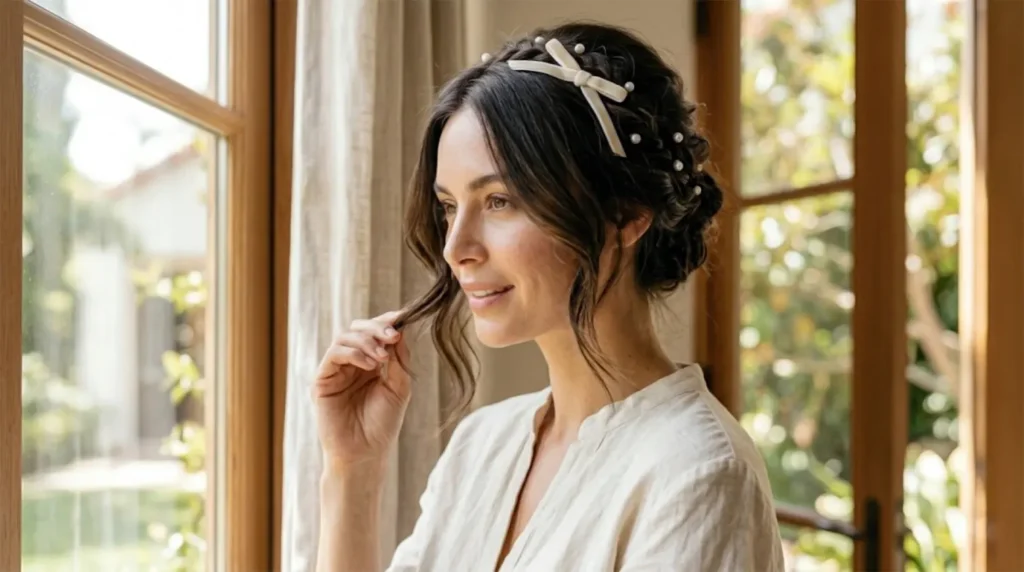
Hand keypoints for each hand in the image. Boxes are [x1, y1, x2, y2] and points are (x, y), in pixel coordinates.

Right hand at [313, 310, 410, 470]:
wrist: (365, 454)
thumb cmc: (382, 425)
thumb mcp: (398, 387)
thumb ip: (399, 359)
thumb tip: (400, 331)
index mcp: (371, 363)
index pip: (375, 333)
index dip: (387, 321)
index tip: (402, 317)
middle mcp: (352, 363)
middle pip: (358, 329)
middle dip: (377, 327)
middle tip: (393, 336)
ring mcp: (336, 370)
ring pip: (345, 337)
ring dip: (367, 341)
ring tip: (382, 357)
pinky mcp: (322, 379)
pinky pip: (334, 354)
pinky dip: (353, 353)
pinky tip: (370, 364)